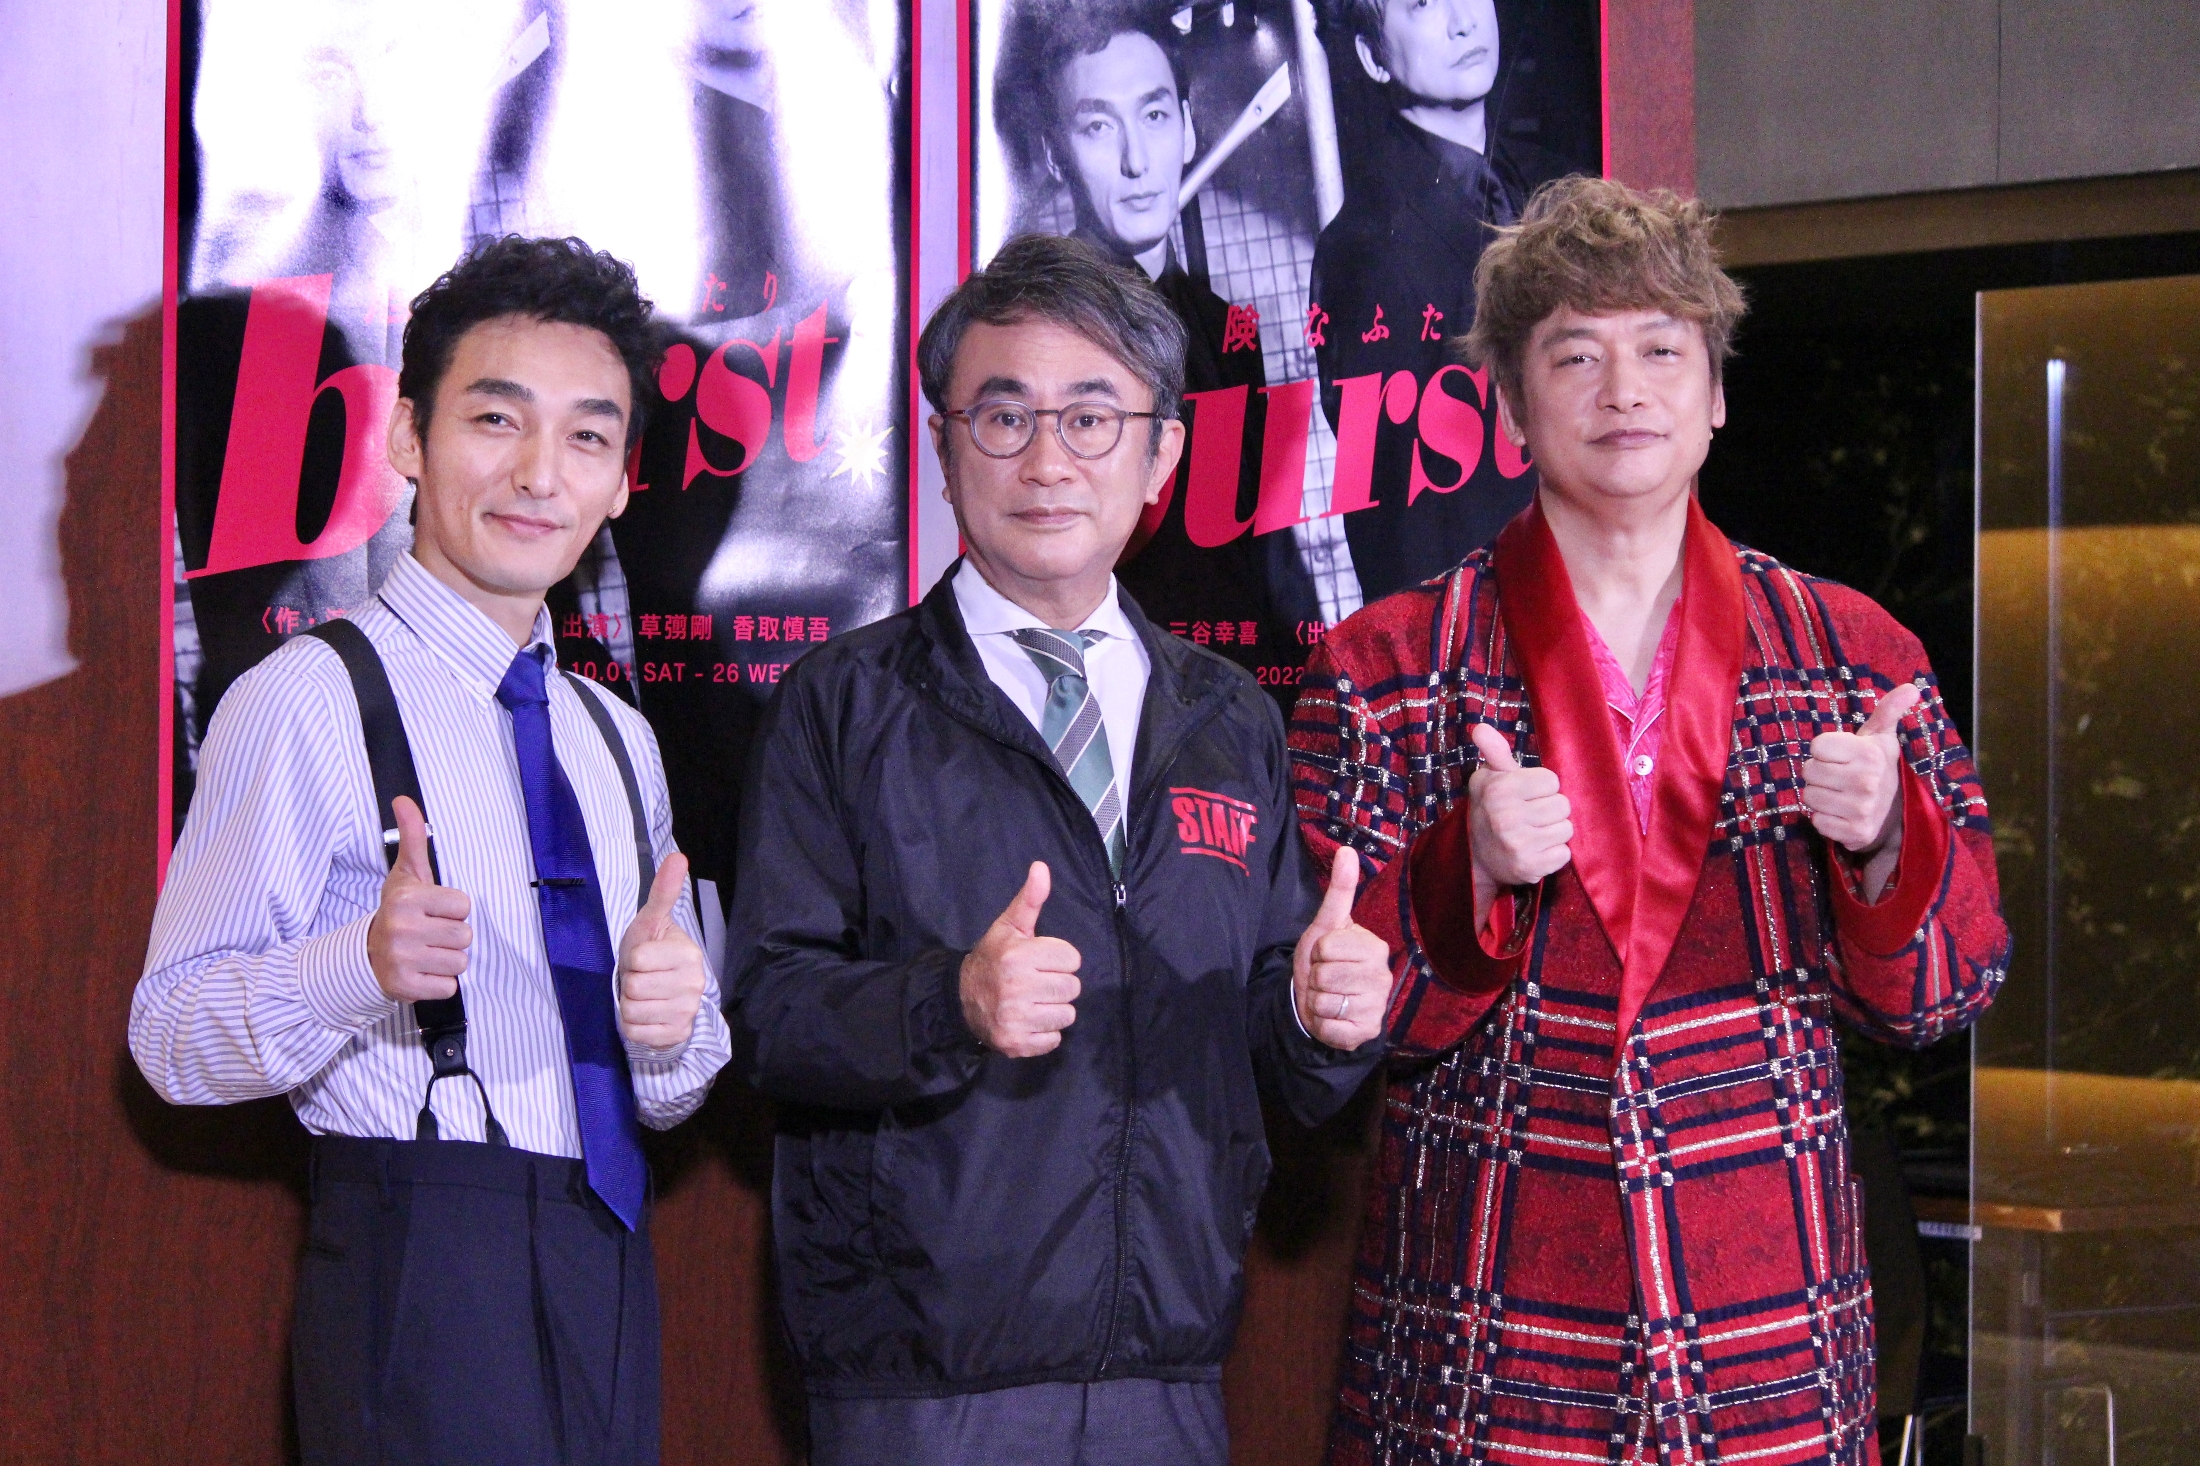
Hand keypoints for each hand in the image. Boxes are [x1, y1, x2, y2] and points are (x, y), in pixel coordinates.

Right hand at [366, 796, 470, 1002]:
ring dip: (447, 961)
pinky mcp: (405, 987)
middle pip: (465, 935)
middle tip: (428, 935)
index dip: (452, 910)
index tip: (432, 912)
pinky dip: (439, 983)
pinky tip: (421, 972)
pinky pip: (449, 987)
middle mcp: (402, 928)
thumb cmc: (397, 911)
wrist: (365, 956)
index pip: (464, 905)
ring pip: (460, 962)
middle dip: (451, 937)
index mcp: (407, 899)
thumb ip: (412, 837)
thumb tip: (404, 800)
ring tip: (425, 953)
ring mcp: (402, 959)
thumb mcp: (406, 874)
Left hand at [617, 853, 708, 1049]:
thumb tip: (678, 857)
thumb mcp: (652, 923)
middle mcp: (694, 984)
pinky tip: (646, 1016)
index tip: (643, 959)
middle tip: (642, 978)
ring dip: (629, 1005)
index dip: (631, 959)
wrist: (663, 995)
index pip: (637, 959)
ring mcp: (687, 1012)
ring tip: (643, 997)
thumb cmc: (652, 955)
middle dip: (629, 983)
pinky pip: (635, 1032)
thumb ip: (663, 893)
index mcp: (688, 954)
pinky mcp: (676, 1034)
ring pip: (632, 1011)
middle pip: (634, 986)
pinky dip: (633, 1026)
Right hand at [959, 862, 1081, 1057]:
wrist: (960, 999)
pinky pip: (1054, 1040)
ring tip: (1034, 1001)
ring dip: (1054, 1009)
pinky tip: (1029, 1020)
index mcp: (1019, 956)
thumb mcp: (1009, 927)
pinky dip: (1045, 1033)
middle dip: (1058, 984)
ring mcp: (1016, 1018)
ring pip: (1067, 1015)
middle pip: (1072, 988)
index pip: (1072, 959)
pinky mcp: (1016, 1043)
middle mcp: (1017, 988)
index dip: (1059, 958)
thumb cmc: (993, 959)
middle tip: (1037, 982)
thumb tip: (1042, 867)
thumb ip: (1030, 900)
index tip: (1040, 961)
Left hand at [1293, 847, 1392, 1050]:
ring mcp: (1377, 1007)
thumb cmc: (1324, 961)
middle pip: (1325, 975)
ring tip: (1328, 998)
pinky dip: (1323, 1025)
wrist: (1321, 1002)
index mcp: (1374, 947)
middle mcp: (1382, 977)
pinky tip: (1332, 1019)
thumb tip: (1347, 850)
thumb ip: (1339, 891)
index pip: (1327, 947)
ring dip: (1317, 1002)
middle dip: (1316, 978)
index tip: (1326, 956)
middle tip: (1325, 980)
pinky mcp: (1367, 1033)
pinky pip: (1331, 1028)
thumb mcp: (1326, 925)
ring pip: (1326, 1002)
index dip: (1318, 953)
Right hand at [1466, 724, 1571, 927]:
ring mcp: (1518, 844)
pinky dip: (1554, 854)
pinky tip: (1537, 852)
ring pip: (1567, 829)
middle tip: (1531, 817)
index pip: (1552, 780)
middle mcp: (1506, 817)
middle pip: (1563, 804)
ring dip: (1554, 832)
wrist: (1475, 858)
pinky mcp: (1530, 868)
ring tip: (1534, 834)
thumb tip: (1480, 727)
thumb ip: (1494, 752)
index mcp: (1498, 790)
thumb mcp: (1491, 778)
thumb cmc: (1492, 809)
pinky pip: (1565, 854)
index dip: (1542, 788)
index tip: (1526, 796)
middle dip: (1551, 810)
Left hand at [1803, 683, 1919, 856]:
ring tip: (1839, 794)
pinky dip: (1823, 818)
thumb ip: (1889, 710)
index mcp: (1870, 753)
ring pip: (1808, 796)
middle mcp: (1867, 781)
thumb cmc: (1876, 766)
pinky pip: (1816, 821)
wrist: (1893, 812)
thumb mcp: (1881, 736)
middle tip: (1838, 776)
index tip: (1841, 755)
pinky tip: (1840, 813)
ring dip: (1819, 795)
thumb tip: (1912, 687)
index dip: (1824, 750)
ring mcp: (1861, 809)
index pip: (1817, 746)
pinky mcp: (1854, 832)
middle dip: (1819, 773)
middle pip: (1808, 771)